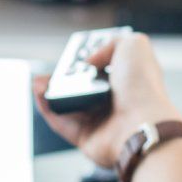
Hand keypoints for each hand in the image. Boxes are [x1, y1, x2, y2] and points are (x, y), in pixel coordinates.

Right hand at [32, 32, 181, 167]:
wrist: (140, 123)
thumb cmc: (143, 86)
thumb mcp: (134, 45)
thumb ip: (111, 43)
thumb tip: (89, 63)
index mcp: (129, 81)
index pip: (105, 68)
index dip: (89, 60)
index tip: (77, 52)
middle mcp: (114, 101)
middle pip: (82, 86)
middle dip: (64, 75)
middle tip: (55, 67)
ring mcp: (99, 121)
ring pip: (67, 104)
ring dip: (50, 90)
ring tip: (38, 79)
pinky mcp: (84, 137)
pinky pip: (60, 122)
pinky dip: (46, 107)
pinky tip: (38, 92)